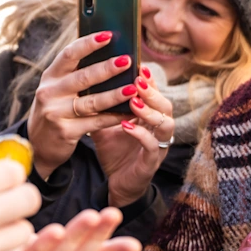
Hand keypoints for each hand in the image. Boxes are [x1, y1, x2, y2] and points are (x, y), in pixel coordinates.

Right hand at [27, 32, 134, 179]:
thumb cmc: (57, 108)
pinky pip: (96, 122)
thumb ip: (78, 73)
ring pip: (92, 102)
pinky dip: (114, 117)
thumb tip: (112, 53)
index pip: (69, 54)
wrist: (38, 143)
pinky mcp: (66, 131)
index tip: (109, 35)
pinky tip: (130, 113)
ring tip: (133, 88)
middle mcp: (50, 92)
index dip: (88, 43)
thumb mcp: (59, 88)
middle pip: (83, 77)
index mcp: (50, 76)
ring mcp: (56, 112)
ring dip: (115, 95)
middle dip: (107, 68)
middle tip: (128, 61)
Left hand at [91, 68, 175, 207]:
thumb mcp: (105, 125)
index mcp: (150, 119)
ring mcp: (159, 146)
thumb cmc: (114, 151)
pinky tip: (126, 125)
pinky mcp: (151, 162)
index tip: (139, 66)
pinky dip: (140, 134)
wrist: (116, 183)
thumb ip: (101, 107)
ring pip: (165, 124)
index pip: (155, 95)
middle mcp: (159, 130)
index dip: (150, 81)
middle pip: (166, 106)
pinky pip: (152, 146)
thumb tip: (85, 82)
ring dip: (149, 111)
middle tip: (137, 79)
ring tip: (134, 100)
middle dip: (153, 92)